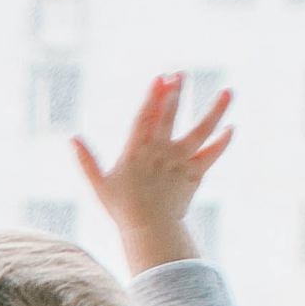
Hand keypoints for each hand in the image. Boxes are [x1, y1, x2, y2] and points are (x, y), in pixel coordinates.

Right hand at [74, 73, 231, 274]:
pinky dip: (223, 142)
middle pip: (170, 116)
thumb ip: (86, 161)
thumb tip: (72, 139)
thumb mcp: (99, 185)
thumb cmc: (122, 209)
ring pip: (201, 130)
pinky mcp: (194, 174)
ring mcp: (179, 161)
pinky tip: (231, 128)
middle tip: (181, 75)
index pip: (145, 116)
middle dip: (176, 94)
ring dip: (215, 110)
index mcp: (136, 151)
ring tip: (227, 91)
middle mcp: (159, 152)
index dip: (153, 95)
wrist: (148, 230)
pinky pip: (212, 154)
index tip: (161, 77)